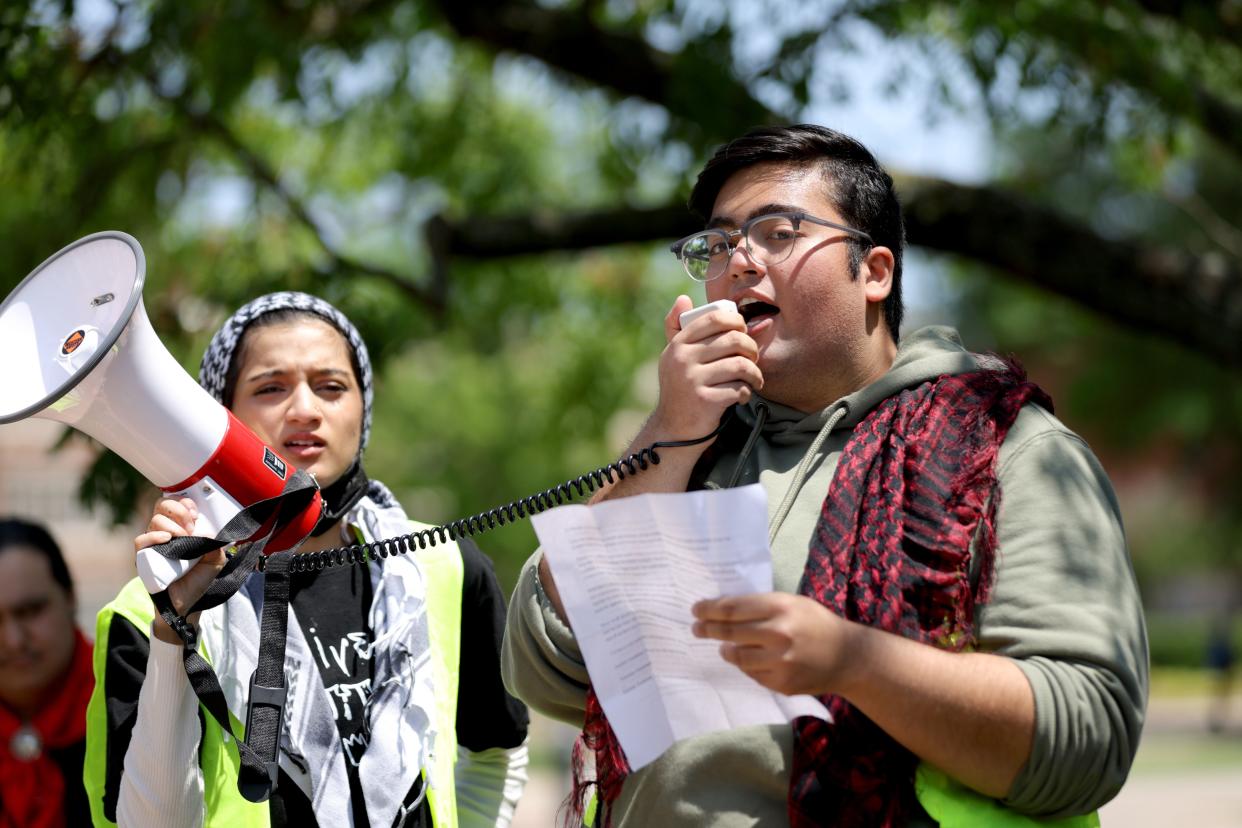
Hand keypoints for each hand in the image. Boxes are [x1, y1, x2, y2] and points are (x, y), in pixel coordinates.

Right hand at [135, 497, 226, 644]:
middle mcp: (165, 532)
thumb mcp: (215, 559)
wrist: (188, 603)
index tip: (196, 513)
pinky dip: (153, 536)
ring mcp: (153, 544)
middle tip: (190, 526)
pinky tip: (166, 539)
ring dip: (172, 526)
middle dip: (179, 510)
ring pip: (154, 521)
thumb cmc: (199, 579)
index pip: (176, 503)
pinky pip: (141, 540)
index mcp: (181, 528)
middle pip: (162, 506)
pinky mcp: (143, 557)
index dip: (185, 503)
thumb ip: (216, 544)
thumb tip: (206, 532)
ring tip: (182, 538)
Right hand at [651, 294, 763, 439]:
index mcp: (678, 344)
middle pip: (733, 340)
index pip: (714, 319)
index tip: (744, 332)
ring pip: (740, 365)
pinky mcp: (705, 401)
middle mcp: (683, 359)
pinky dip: (746, 393)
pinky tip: (743, 395)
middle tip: (753, 359)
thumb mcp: (674, 356)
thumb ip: (680, 328)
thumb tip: (684, 298)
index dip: (737, 321)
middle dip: (751, 349)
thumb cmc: (680, 388)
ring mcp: (693, 380)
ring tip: (754, 380)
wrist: (674, 429)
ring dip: (754, 374)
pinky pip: (739, 389)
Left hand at [691, 592, 854, 696]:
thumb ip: (761, 606)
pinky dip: (746, 665)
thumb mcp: (792, 603)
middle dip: (708, 629)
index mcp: (780, 607)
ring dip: (725, 650)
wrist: (848, 657)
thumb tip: (722, 609)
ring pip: (736, 656)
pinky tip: (749, 659)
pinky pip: (752, 673)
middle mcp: (778, 634)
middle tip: (697, 628)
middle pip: (729, 632)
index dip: (710, 609)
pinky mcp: (781, 683)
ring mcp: (779, 662)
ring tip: (723, 646)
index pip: (732, 609)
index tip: (696, 609)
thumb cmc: (816, 623)